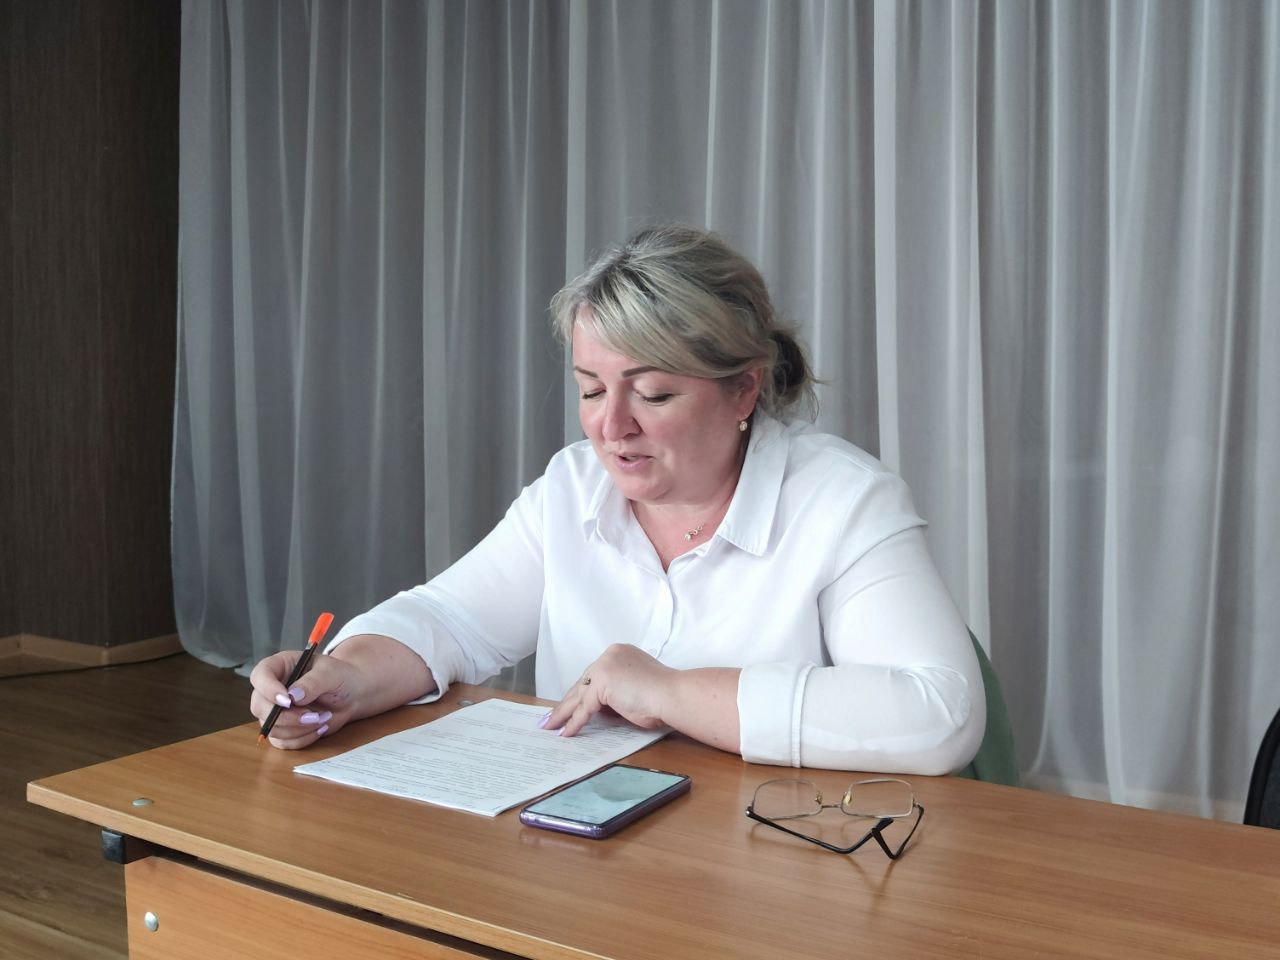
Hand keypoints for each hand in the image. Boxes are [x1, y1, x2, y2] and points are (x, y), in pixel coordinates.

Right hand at [248, 651, 364, 748]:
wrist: (351, 696)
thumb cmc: (340, 677)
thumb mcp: (331, 673)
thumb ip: (313, 682)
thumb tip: (293, 696)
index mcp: (280, 666)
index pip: (260, 676)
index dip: (268, 689)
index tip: (288, 701)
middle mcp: (272, 689)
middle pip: (259, 706)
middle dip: (287, 717)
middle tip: (313, 716)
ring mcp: (274, 711)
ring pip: (271, 728)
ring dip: (299, 729)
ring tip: (323, 718)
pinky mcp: (282, 729)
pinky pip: (282, 742)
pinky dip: (302, 739)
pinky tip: (320, 728)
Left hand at [542, 644, 675, 737]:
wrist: (673, 695)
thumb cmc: (663, 695)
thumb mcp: (635, 689)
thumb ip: (617, 692)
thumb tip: (601, 709)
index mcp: (620, 653)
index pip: (594, 676)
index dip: (581, 693)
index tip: (570, 704)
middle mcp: (610, 655)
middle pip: (583, 684)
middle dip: (567, 703)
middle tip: (552, 717)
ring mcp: (605, 666)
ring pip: (579, 695)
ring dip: (563, 713)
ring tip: (551, 726)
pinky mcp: (602, 682)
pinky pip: (584, 707)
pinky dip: (574, 722)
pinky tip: (566, 732)